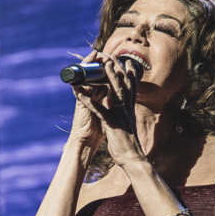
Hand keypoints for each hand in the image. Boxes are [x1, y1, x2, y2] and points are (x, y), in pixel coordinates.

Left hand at [71, 51, 143, 168]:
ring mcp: (120, 115)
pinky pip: (100, 110)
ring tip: (102, 66)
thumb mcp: (127, 126)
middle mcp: (127, 109)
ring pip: (115, 92)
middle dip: (118, 70)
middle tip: (113, 56)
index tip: (127, 62)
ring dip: (108, 78)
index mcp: (130, 110)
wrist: (132, 159)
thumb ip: (125, 116)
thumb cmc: (127, 144)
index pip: (131, 88)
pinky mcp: (112, 124)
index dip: (129, 74)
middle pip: (124, 85)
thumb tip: (124, 111)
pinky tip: (82, 95)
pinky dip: (90, 102)